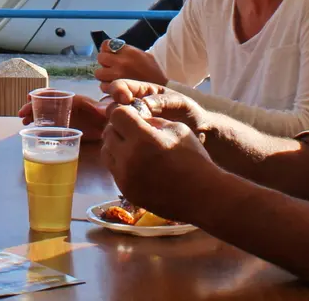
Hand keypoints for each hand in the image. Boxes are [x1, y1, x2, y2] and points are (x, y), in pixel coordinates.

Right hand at [17, 94, 109, 140]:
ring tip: (24, 121)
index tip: (29, 98)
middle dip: (32, 106)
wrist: (107, 126)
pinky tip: (32, 129)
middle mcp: (65, 106)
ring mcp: (63, 116)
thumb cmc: (104, 115)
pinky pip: (48, 123)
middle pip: (45, 103)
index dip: (41, 95)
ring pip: (44, 113)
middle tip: (21, 114)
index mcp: (72, 99)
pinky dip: (39, 125)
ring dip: (33, 115)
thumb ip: (101, 110)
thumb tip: (102, 110)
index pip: (54, 94)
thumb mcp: (102, 111)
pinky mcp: (62, 126)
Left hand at [94, 42, 166, 93]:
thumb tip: (112, 51)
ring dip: (104, 75)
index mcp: (129, 51)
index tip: (110, 54)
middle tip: (111, 67)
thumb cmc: (154, 71)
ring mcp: (118, 75)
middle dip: (104, 62)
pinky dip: (107, 87)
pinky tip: (115, 86)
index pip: (106, 44)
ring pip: (99, 73)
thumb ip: (126, 52)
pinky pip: (103, 86)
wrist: (165, 88)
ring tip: (112, 77)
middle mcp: (122, 62)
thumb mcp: (143, 55)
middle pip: (100, 58)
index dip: (106, 49)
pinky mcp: (118, 88)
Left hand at [101, 104, 220, 223]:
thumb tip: (136, 118)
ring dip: (116, 145)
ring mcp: (124, 177)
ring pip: (106, 152)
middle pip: (108, 132)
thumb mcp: (177, 130)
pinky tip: (137, 164)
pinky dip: (120, 163)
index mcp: (142, 138)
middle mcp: (128, 158)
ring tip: (133, 147)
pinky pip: (113, 170)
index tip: (135, 116)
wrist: (203, 197)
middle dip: (119, 128)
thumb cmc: (194, 160)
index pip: (116, 115)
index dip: (125, 112)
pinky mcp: (126, 191)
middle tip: (133, 131)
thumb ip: (153, 122)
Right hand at [105, 79, 214, 144]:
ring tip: (125, 131)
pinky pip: (122, 136)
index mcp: (145, 92)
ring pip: (115, 121)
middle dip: (114, 109)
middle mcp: (135, 106)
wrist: (200, 136)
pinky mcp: (135, 138)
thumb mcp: (180, 103)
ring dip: (116, 125)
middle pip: (113, 104)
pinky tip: (127, 142)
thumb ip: (162, 101)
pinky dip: (121, 138)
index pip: (122, 86)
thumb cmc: (191, 115)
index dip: (118, 90)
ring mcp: (134, 123)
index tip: (124, 99)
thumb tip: (143, 105)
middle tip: (121, 118)